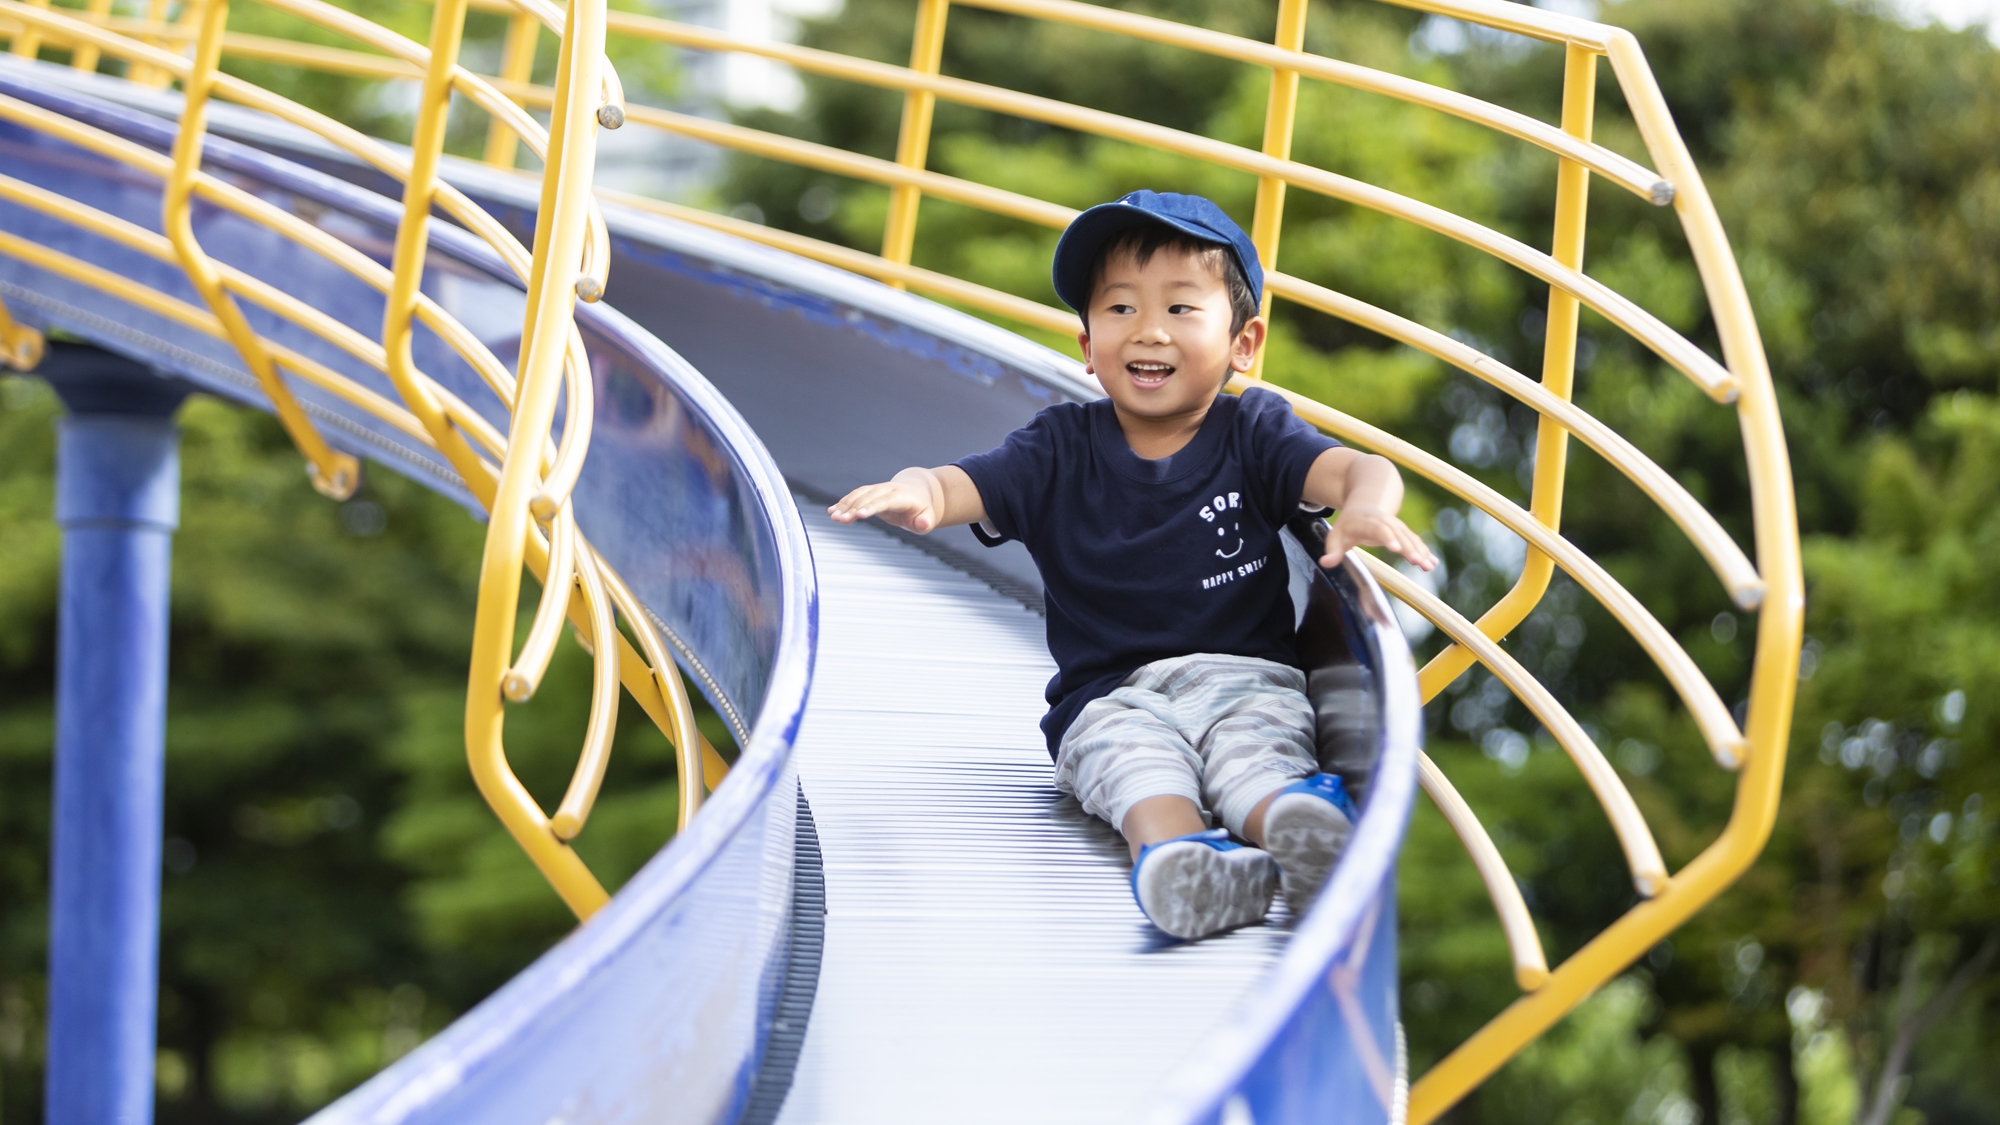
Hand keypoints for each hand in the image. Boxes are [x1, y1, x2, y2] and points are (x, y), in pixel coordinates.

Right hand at [827, 470, 941, 532]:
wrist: (918, 491)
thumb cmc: (922, 508)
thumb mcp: (928, 516)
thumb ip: (926, 522)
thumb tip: (924, 524)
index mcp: (902, 496)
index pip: (885, 501)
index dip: (871, 507)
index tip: (858, 515)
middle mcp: (888, 490)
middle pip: (868, 497)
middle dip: (853, 508)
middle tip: (839, 519)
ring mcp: (878, 489)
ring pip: (859, 495)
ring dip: (845, 505)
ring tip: (833, 517)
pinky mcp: (870, 493)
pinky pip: (855, 496)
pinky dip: (843, 503)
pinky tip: (832, 511)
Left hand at [1319, 506, 1437, 571]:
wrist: (1365, 504)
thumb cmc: (1348, 525)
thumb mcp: (1336, 536)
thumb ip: (1332, 550)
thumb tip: (1324, 563)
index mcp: (1367, 522)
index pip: (1378, 529)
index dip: (1388, 537)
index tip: (1395, 548)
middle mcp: (1385, 522)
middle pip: (1398, 534)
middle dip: (1408, 547)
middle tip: (1417, 562)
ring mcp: (1396, 526)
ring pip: (1410, 538)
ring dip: (1420, 551)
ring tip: (1428, 566)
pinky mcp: (1403, 532)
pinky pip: (1415, 541)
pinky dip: (1424, 551)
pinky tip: (1432, 563)